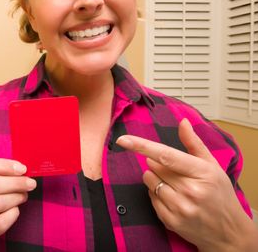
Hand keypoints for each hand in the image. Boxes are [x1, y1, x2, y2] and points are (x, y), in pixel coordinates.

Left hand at [116, 119, 257, 250]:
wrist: (228, 230)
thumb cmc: (220, 193)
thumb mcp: (212, 165)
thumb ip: (194, 143)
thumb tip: (183, 122)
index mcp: (201, 173)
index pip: (166, 155)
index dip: (142, 146)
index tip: (124, 140)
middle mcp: (190, 191)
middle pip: (154, 166)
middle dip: (158, 164)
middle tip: (175, 172)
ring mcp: (180, 208)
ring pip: (149, 181)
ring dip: (155, 178)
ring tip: (174, 185)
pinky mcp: (171, 221)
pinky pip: (150, 197)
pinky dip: (156, 194)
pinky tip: (172, 197)